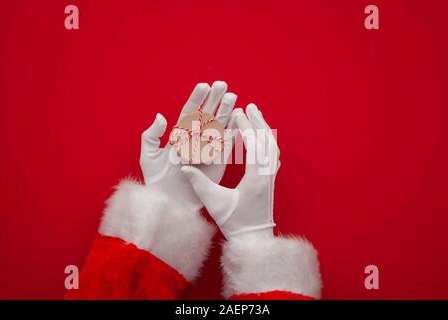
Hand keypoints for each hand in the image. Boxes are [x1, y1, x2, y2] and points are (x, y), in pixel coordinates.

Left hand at [139, 81, 236, 211]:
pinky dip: (234, 131)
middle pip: (207, 114)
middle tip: (223, 85)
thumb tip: (160, 116)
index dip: (197, 98)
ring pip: (219, 125)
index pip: (190, 111)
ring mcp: (208, 148)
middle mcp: (195, 138)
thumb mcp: (149, 156)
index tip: (204, 85)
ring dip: (226, 111)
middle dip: (215, 99)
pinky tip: (239, 118)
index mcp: (179, 134)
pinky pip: (227, 142)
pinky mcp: (218, 159)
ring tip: (233, 96)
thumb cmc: (157, 180)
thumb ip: (151, 135)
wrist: (171, 202)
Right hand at [181, 103, 279, 237]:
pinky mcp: (271, 181)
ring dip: (265, 129)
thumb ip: (199, 183)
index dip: (245, 126)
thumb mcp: (214, 203)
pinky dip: (269, 141)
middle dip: (258, 122)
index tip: (237, 112)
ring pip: (273, 147)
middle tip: (249, 106)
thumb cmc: (234, 222)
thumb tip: (184, 167)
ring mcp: (271, 177)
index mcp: (255, 178)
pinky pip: (274, 155)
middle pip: (267, 141)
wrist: (253, 239)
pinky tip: (262, 137)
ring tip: (256, 115)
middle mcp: (267, 175)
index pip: (254, 145)